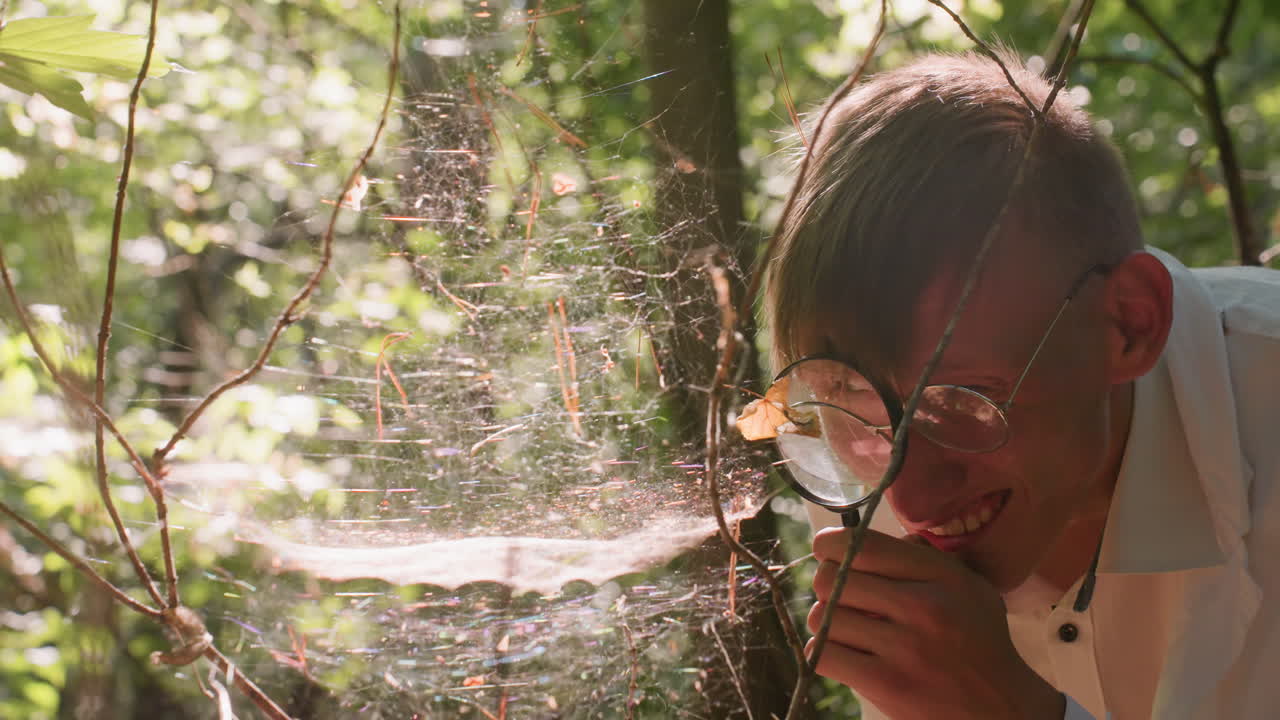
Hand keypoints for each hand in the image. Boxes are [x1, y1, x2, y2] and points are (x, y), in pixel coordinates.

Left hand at [807, 528, 1063, 719]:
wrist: (1001, 708)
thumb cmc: (978, 642)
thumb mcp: (969, 588)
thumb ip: (923, 558)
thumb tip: (866, 536)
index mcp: (943, 576)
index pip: (865, 546)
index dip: (831, 544)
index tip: (827, 550)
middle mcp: (924, 606)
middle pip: (834, 578)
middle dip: (828, 584)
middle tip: (840, 595)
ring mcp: (904, 647)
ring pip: (824, 616)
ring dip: (827, 621)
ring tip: (847, 627)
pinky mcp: (886, 684)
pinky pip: (823, 654)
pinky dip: (825, 652)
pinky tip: (844, 653)